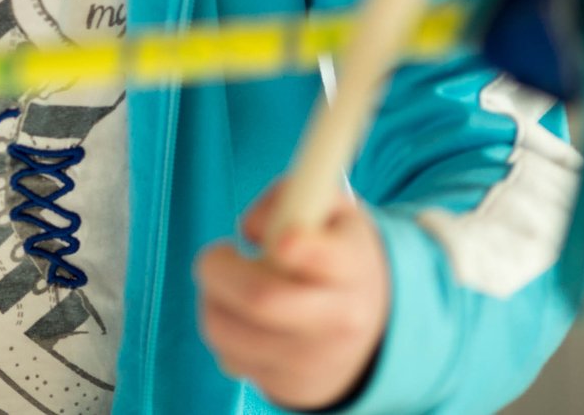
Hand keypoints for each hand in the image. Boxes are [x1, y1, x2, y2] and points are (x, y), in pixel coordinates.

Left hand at [193, 182, 390, 410]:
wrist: (371, 328)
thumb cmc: (337, 254)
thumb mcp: (331, 210)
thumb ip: (293, 195)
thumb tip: (250, 228)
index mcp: (351, 267)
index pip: (328, 260)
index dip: (300, 248)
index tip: (278, 241)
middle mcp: (338, 320)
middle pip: (262, 299)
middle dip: (220, 270)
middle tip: (219, 254)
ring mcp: (311, 361)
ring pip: (228, 331)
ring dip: (212, 300)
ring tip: (228, 284)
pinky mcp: (286, 387)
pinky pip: (229, 357)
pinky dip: (224, 332)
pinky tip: (244, 319)